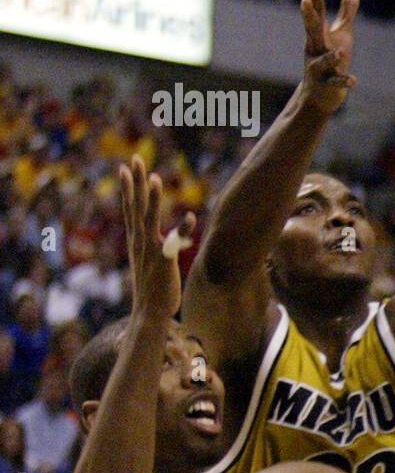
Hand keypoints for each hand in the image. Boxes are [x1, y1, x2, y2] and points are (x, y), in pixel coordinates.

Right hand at [119, 155, 194, 321]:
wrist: (150, 313)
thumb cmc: (154, 288)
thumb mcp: (153, 260)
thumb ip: (157, 246)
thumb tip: (164, 239)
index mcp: (137, 240)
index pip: (131, 208)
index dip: (128, 188)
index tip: (125, 167)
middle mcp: (140, 241)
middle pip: (135, 206)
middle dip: (135, 182)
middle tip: (134, 159)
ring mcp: (150, 250)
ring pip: (149, 219)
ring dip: (151, 199)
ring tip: (154, 178)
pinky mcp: (163, 261)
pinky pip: (173, 243)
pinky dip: (181, 231)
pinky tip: (191, 217)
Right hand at [299, 0, 359, 112]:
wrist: (320, 95)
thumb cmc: (332, 58)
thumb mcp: (342, 32)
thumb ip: (347, 8)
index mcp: (318, 34)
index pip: (317, 10)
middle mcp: (315, 48)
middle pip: (312, 31)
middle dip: (308, 17)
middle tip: (304, 2)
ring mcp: (319, 68)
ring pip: (323, 61)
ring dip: (331, 56)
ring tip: (341, 51)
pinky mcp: (328, 85)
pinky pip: (337, 83)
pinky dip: (344, 81)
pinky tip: (353, 81)